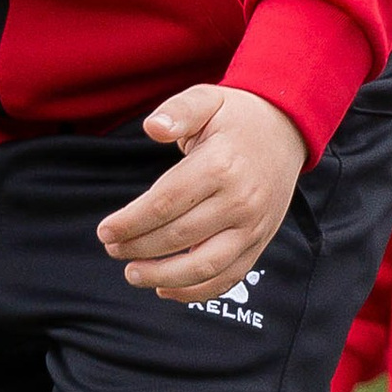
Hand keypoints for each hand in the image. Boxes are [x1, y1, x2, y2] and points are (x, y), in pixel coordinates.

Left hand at [99, 86, 307, 303]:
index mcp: (221, 166)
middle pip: (178, 236)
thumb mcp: (206, 100)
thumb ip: (178, 112)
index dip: (131, 222)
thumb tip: (153, 127)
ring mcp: (253, 226)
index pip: (165, 203)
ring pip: (203, 266)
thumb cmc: (236, 117)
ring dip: (162, 277)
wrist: (286, 131)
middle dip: (138, 247)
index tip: (105, 231)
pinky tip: (165, 289)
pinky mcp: (259, 242)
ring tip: (132, 273)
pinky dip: (195, 292)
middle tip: (112, 248)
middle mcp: (240, 201)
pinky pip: (227, 277)